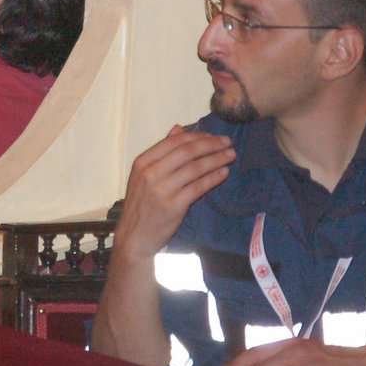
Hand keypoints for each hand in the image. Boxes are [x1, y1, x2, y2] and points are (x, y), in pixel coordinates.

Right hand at [111, 125, 235, 261]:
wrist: (135, 236)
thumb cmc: (142, 205)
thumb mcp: (144, 175)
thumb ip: (162, 153)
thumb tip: (178, 129)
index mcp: (143, 162)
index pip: (174, 142)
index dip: (197, 136)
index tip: (213, 136)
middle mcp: (150, 173)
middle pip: (187, 152)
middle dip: (211, 145)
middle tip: (227, 142)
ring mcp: (161, 189)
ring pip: (195, 168)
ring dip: (216, 159)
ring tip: (230, 155)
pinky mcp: (173, 206)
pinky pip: (198, 187)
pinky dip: (213, 178)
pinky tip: (223, 173)